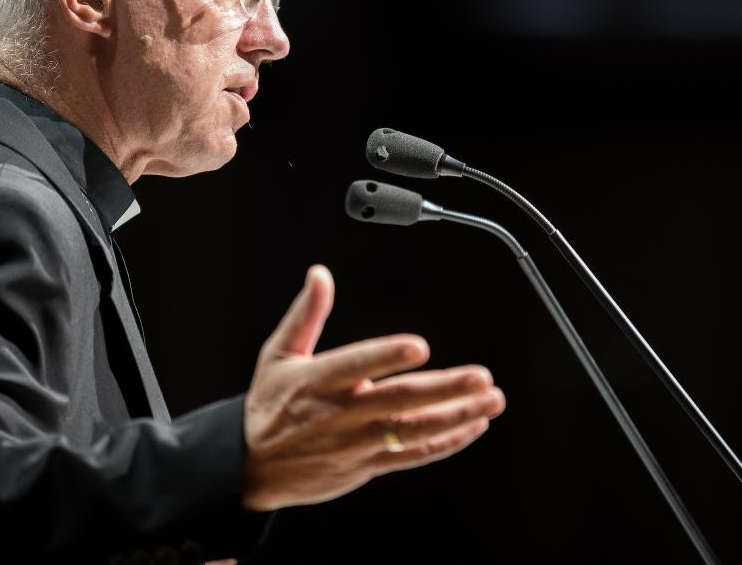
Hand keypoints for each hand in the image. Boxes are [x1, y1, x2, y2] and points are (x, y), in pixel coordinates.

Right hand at [242, 265, 504, 511]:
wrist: (251, 468)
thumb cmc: (269, 406)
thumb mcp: (277, 355)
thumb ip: (305, 314)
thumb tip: (319, 274)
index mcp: (316, 381)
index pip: (356, 366)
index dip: (387, 357)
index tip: (420, 347)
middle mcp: (339, 414)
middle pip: (398, 402)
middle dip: (444, 390)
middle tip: (481, 377)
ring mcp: (356, 444)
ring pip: (413, 432)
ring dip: (456, 416)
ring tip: (490, 401)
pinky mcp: (366, 466)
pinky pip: (411, 456)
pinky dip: (445, 443)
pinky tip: (472, 427)